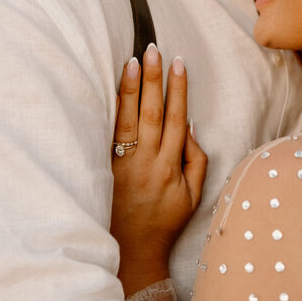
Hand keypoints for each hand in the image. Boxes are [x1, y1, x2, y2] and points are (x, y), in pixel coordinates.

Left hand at [110, 44, 206, 294]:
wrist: (132, 250)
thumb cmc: (164, 221)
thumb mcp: (193, 196)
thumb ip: (196, 160)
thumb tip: (191, 125)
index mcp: (170, 167)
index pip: (177, 119)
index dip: (179, 89)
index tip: (178, 63)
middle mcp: (147, 162)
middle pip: (152, 112)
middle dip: (154, 79)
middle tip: (153, 50)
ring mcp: (123, 165)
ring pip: (128, 119)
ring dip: (130, 88)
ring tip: (131, 61)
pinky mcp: (105, 169)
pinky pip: (108, 134)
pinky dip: (110, 110)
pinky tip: (109, 90)